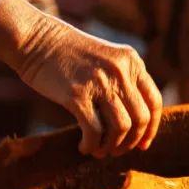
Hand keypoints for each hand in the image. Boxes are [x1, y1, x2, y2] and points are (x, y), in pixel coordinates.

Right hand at [0, 0, 161, 156]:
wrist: (34, 38)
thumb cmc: (69, 55)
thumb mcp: (107, 59)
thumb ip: (124, 82)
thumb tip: (137, 124)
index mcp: (132, 62)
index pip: (154, 102)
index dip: (151, 129)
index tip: (142, 144)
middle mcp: (120, 71)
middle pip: (140, 119)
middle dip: (131, 142)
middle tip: (117, 151)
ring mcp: (99, 82)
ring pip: (121, 128)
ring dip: (112, 146)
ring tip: (100, 150)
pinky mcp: (77, 95)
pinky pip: (95, 131)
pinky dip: (92, 145)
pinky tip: (84, 147)